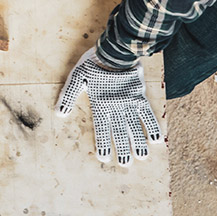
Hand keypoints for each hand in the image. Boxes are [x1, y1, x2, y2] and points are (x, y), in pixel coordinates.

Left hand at [56, 49, 163, 165]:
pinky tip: (157, 140)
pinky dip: (153, 127)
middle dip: (122, 149)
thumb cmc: (93, 64)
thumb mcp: (76, 78)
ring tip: (141, 158)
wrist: (116, 51)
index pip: (102, 129)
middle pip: (120, 132)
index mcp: (100, 104)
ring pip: (135, 127)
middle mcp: (116, 107)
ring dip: (138, 143)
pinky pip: (148, 115)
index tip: (104, 158)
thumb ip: (68, 96)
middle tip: (124, 164)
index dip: (103, 144)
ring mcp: (130, 103)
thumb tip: (59, 114)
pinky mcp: (140, 97)